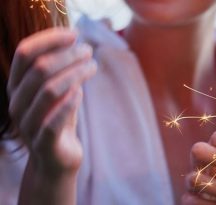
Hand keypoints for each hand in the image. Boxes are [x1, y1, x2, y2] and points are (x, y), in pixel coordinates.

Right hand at [8, 28, 96, 175]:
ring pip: (48, 90)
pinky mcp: (43, 143)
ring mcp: (27, 124)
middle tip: (88, 51)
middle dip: (67, 55)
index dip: (49, 39)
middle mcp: (17, 103)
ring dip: (74, 74)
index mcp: (17, 87)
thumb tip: (79, 45)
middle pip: (39, 69)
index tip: (74, 34)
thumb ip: (62, 72)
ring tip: (92, 66)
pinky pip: (53, 120)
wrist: (56, 161)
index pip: (24, 53)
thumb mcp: (59, 92)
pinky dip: (69, 103)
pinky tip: (81, 91)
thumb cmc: (58, 120)